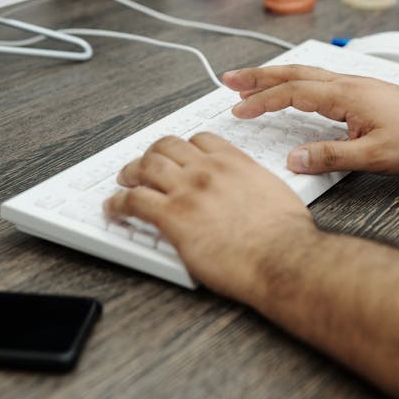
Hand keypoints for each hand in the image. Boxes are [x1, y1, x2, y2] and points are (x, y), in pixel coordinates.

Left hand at [104, 133, 319, 302]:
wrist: (282, 258)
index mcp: (234, 163)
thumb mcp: (274, 193)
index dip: (182, 148)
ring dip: (129, 174)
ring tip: (123, 183)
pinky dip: (117, 204)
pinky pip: (133, 201)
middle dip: (151, 155)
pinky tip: (114, 209)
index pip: (200, 140)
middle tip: (142, 167)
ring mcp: (187, 190)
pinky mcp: (172, 217)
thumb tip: (250, 194)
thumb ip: (253, 186)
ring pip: (144, 167)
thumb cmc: (285, 235)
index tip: (177, 156)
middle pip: (166, 147)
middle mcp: (207, 170)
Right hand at [223, 65, 398, 174]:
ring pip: (304, 73)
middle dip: (258, 77)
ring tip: (250, 81)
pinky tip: (290, 89)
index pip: (292, 93)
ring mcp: (352, 84)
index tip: (238, 110)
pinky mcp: (358, 90)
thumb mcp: (373, 157)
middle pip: (293, 73)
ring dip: (274, 75)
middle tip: (229, 78)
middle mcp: (346, 83)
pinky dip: (293, 81)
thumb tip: (294, 159)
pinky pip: (316, 79)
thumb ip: (331, 157)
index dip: (262, 101)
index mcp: (345, 95)